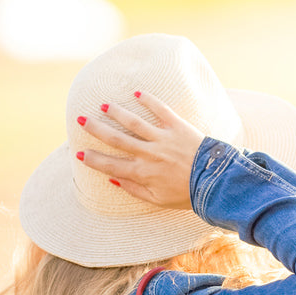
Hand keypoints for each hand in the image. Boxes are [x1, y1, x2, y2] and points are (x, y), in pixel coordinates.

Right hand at [77, 91, 206, 210]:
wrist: (216, 182)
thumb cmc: (187, 194)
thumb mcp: (159, 200)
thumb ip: (135, 190)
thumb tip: (114, 179)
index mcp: (143, 173)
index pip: (111, 165)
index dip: (93, 159)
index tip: (79, 153)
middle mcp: (149, 154)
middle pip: (117, 139)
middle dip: (96, 129)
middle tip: (81, 120)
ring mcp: (163, 139)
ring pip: (134, 122)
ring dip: (117, 113)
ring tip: (104, 105)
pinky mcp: (178, 127)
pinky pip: (161, 110)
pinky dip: (149, 100)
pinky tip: (137, 93)